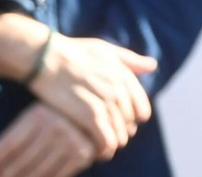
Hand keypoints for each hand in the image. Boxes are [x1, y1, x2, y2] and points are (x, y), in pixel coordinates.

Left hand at [0, 103, 94, 176]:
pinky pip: (55, 176)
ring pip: (36, 172)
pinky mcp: (81, 155)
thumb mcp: (34, 118)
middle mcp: (56, 127)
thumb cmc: (52, 117)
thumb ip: (16, 138)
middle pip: (21, 162)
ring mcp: (70, 142)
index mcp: (39, 114)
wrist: (89, 114)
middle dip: (3, 175)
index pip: (9, 145)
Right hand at [28, 34, 156, 160]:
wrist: (48, 57)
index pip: (142, 109)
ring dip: (112, 144)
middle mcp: (119, 90)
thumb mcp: (107, 50)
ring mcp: (105, 102)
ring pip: (120, 135)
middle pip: (130, 124)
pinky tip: (95, 152)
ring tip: (101, 147)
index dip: (132, 121)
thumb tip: (153, 66)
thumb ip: (131, 61)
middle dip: (121, 133)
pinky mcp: (88, 115)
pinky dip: (103, 149)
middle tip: (107, 137)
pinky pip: (106, 140)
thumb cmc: (75, 52)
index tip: (121, 124)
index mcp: (124, 76)